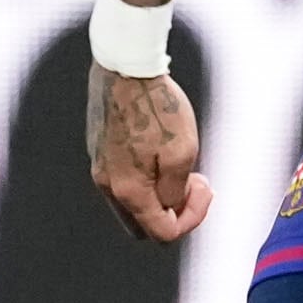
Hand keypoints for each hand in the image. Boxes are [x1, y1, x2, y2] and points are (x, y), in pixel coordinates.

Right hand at [86, 64, 213, 241]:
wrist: (125, 69)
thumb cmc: (156, 106)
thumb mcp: (183, 151)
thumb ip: (176, 190)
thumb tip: (170, 205)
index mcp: (129, 190)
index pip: (162, 233)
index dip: (191, 218)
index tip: (202, 188)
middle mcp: (108, 184)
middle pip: (144, 224)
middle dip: (174, 212)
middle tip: (191, 183)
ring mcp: (100, 168)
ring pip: (134, 203)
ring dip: (160, 194)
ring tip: (180, 166)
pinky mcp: (100, 152)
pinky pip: (124, 181)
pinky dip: (147, 178)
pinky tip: (161, 152)